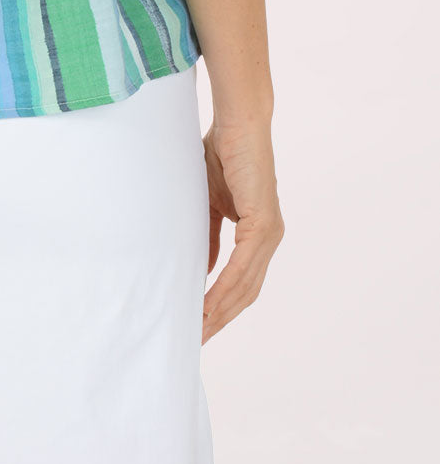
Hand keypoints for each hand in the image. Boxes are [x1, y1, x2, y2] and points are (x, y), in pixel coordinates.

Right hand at [201, 117, 284, 343]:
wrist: (237, 124)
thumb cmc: (221, 154)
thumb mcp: (209, 203)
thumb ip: (209, 236)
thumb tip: (201, 269)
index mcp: (257, 234)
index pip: (241, 281)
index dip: (221, 305)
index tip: (199, 324)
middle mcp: (268, 239)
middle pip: (246, 293)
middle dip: (220, 318)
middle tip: (195, 339)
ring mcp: (269, 233)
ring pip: (245, 285)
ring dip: (221, 310)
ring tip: (197, 328)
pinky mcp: (263, 224)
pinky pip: (242, 266)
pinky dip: (224, 287)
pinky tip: (207, 302)